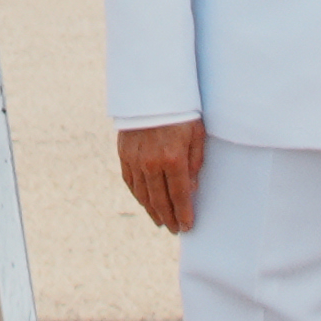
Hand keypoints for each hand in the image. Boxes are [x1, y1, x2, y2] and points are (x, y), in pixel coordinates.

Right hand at [119, 118, 205, 235]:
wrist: (150, 90)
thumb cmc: (180, 111)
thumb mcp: (196, 134)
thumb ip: (194, 163)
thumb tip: (192, 189)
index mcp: (173, 158)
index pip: (179, 195)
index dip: (184, 213)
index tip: (187, 226)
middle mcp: (152, 163)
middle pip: (160, 199)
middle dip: (169, 217)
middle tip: (175, 229)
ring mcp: (135, 159)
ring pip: (143, 194)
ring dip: (152, 210)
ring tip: (161, 221)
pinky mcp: (124, 154)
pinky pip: (130, 182)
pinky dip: (138, 195)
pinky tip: (145, 203)